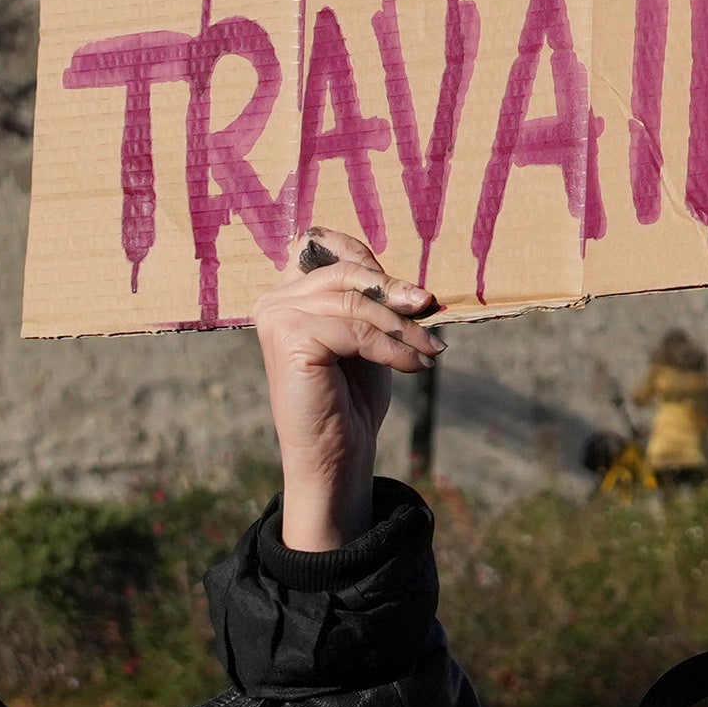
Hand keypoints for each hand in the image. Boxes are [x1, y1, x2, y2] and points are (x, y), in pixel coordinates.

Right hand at [248, 234, 440, 553]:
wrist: (335, 454)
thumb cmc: (352, 397)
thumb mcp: (367, 336)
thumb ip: (374, 301)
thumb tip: (414, 284)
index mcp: (288, 293)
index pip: (332, 251)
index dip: (373, 264)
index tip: (412, 290)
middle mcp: (275, 300)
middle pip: (347, 274)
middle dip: (395, 292)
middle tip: (431, 309)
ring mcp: (277, 317)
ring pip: (356, 303)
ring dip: (402, 326)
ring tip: (432, 348)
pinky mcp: (289, 338)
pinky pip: (357, 330)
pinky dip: (393, 347)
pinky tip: (416, 366)